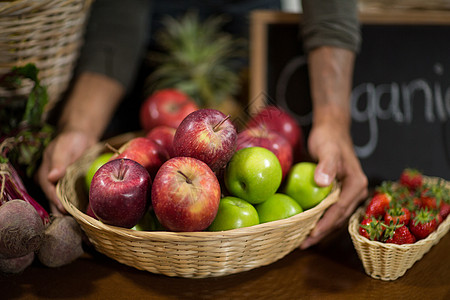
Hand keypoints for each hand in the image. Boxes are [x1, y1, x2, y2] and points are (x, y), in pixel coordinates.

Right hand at [37, 130, 96, 214]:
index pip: (48, 190)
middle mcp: (52, 181)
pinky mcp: (73, 185)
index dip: (55, 200)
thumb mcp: (63, 148)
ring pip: (64, 200)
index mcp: (45, 173)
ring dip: (70, 210)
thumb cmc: (71, 140)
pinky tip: (85, 212)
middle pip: (55, 199)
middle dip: (61, 210)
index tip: (63, 209)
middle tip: (71, 222)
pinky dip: (78, 204)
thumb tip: (52, 178)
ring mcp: (63, 184)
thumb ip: (58, 162)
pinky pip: (74, 197)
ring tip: (78, 221)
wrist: (82, 137)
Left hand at [299, 121, 367, 248]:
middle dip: (321, 232)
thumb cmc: (328, 138)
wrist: (331, 130)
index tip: (310, 236)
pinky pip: (330, 210)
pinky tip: (306, 225)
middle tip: (302, 244)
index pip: (339, 210)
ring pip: (335, 217)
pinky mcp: (340, 193)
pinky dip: (319, 219)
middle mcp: (356, 192)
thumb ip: (326, 165)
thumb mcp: (327, 149)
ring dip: (320, 229)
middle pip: (338, 218)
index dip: (325, 225)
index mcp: (357, 185)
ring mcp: (348, 194)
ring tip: (302, 240)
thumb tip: (323, 183)